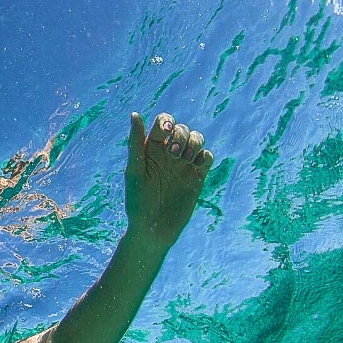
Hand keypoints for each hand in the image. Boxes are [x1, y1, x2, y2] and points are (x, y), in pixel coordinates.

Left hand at [125, 112, 214, 249]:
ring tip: (184, 160)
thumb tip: (134, 114)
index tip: (165, 131)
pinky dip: (205, 156)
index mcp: (150, 149)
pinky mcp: (197, 177)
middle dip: (181, 135)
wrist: (154, 229)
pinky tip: (196, 166)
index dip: (166, 121)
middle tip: (174, 155)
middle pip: (181, 129)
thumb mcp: (134, 170)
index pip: (162, 123)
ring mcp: (183, 165)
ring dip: (194, 143)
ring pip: (197, 139)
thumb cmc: (138, 201)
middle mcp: (168, 154)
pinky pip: (207, 157)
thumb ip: (135, 143)